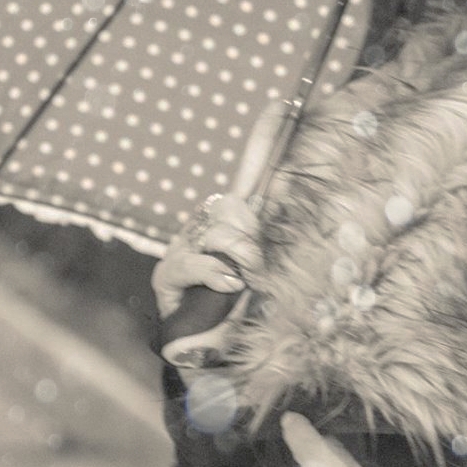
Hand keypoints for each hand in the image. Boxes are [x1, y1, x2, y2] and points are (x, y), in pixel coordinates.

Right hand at [152, 100, 285, 374]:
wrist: (212, 362)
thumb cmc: (247, 320)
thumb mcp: (273, 280)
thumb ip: (279, 252)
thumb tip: (298, 231)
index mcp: (236, 223)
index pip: (252, 171)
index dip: (266, 139)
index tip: (284, 104)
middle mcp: (208, 226)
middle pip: (236, 205)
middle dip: (254, 237)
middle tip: (260, 271)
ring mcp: (186, 246)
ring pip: (221, 230)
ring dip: (242, 259)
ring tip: (247, 285)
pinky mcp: (168, 272)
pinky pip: (196, 259)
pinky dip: (218, 272)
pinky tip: (232, 285)